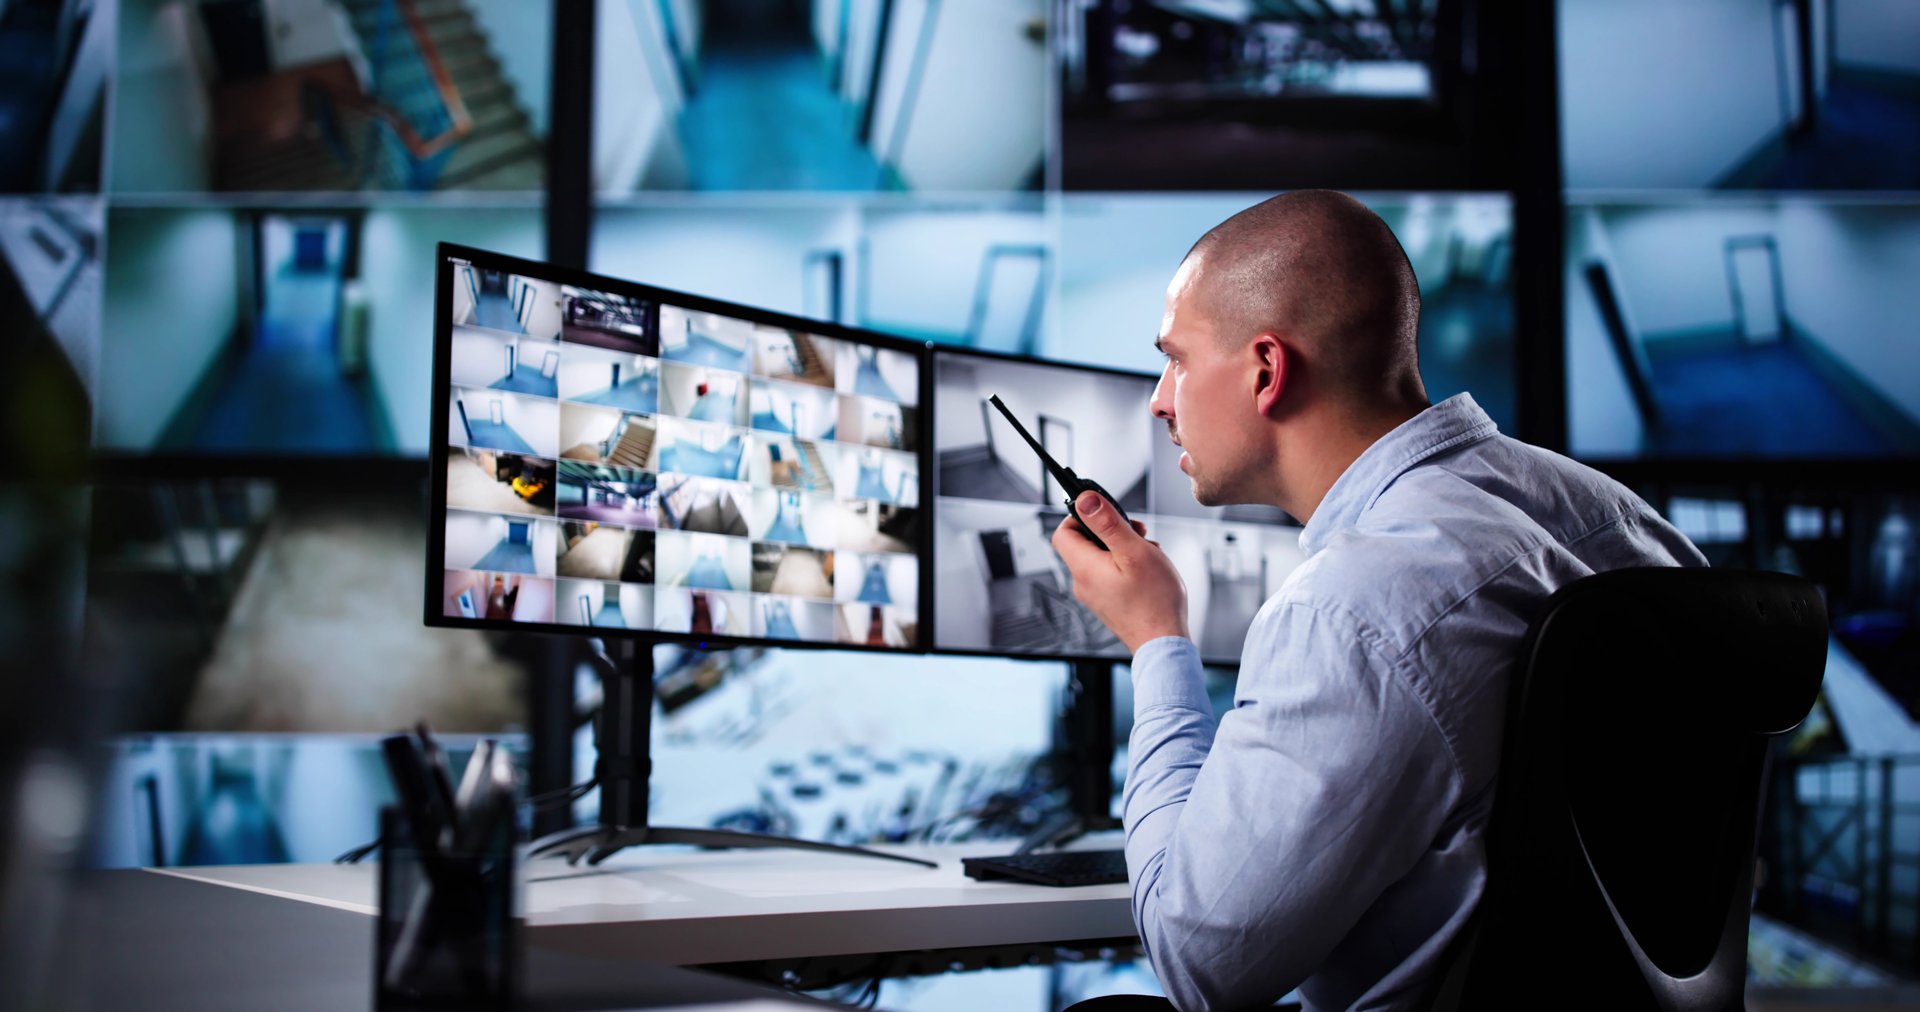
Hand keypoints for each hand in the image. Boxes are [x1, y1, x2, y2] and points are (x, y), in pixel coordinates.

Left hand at [1051, 491, 1189, 653]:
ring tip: (1147, 552)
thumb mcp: (1133, 551)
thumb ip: (1107, 523)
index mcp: (1083, 567)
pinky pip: (1110, 574)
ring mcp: (1095, 595)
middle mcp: (1083, 582)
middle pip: (1085, 543)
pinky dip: (1127, 565)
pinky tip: (1147, 569)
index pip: (1063, 531)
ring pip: (1101, 557)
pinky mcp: (1107, 602)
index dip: (1081, 516)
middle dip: (1111, 531)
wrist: (1163, 643)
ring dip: (1123, 548)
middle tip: (1135, 532)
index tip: (1103, 511)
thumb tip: (1084, 500)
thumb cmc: (1154, 602)